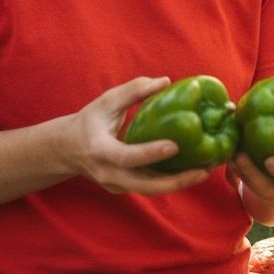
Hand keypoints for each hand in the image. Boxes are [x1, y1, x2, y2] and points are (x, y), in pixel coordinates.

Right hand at [65, 76, 211, 195]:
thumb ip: (133, 91)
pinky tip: (193, 171)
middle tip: (203, 171)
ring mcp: (117, 185)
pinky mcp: (125, 189)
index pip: (126, 157)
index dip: (150, 153)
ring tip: (206, 171)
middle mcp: (108, 174)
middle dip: (176, 182)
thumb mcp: (106, 102)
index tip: (174, 146)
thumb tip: (166, 82)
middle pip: (145, 186)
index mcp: (100, 151)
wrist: (67, 150)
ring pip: (152, 191)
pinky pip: (151, 188)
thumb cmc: (89, 122)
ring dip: (180, 184)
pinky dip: (172, 182)